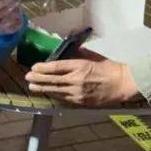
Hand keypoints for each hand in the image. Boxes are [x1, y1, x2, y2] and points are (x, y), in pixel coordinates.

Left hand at [26, 58, 140, 106]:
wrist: (122, 83)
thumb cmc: (108, 67)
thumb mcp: (92, 56)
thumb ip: (78, 53)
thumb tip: (66, 48)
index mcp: (80, 65)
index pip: (57, 67)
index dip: (44, 68)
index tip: (34, 67)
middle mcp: (76, 79)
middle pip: (53, 80)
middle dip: (38, 79)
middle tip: (28, 77)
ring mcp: (78, 92)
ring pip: (56, 90)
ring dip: (43, 88)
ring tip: (32, 87)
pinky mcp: (81, 101)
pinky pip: (64, 98)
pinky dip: (54, 95)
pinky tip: (48, 93)